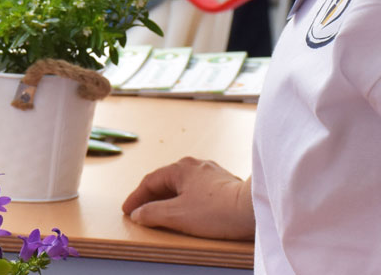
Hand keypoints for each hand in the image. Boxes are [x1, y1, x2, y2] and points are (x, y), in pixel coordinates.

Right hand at [121, 157, 254, 240]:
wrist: (253, 209)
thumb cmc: (216, 211)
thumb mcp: (176, 215)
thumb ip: (152, 214)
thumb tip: (138, 213)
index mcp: (180, 168)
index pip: (150, 181)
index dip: (136, 197)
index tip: (127, 210)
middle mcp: (195, 165)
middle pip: (166, 181)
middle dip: (151, 196)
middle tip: (141, 211)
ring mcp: (212, 173)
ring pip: (183, 184)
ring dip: (169, 198)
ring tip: (162, 211)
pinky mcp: (225, 184)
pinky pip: (197, 189)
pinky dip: (186, 199)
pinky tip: (188, 209)